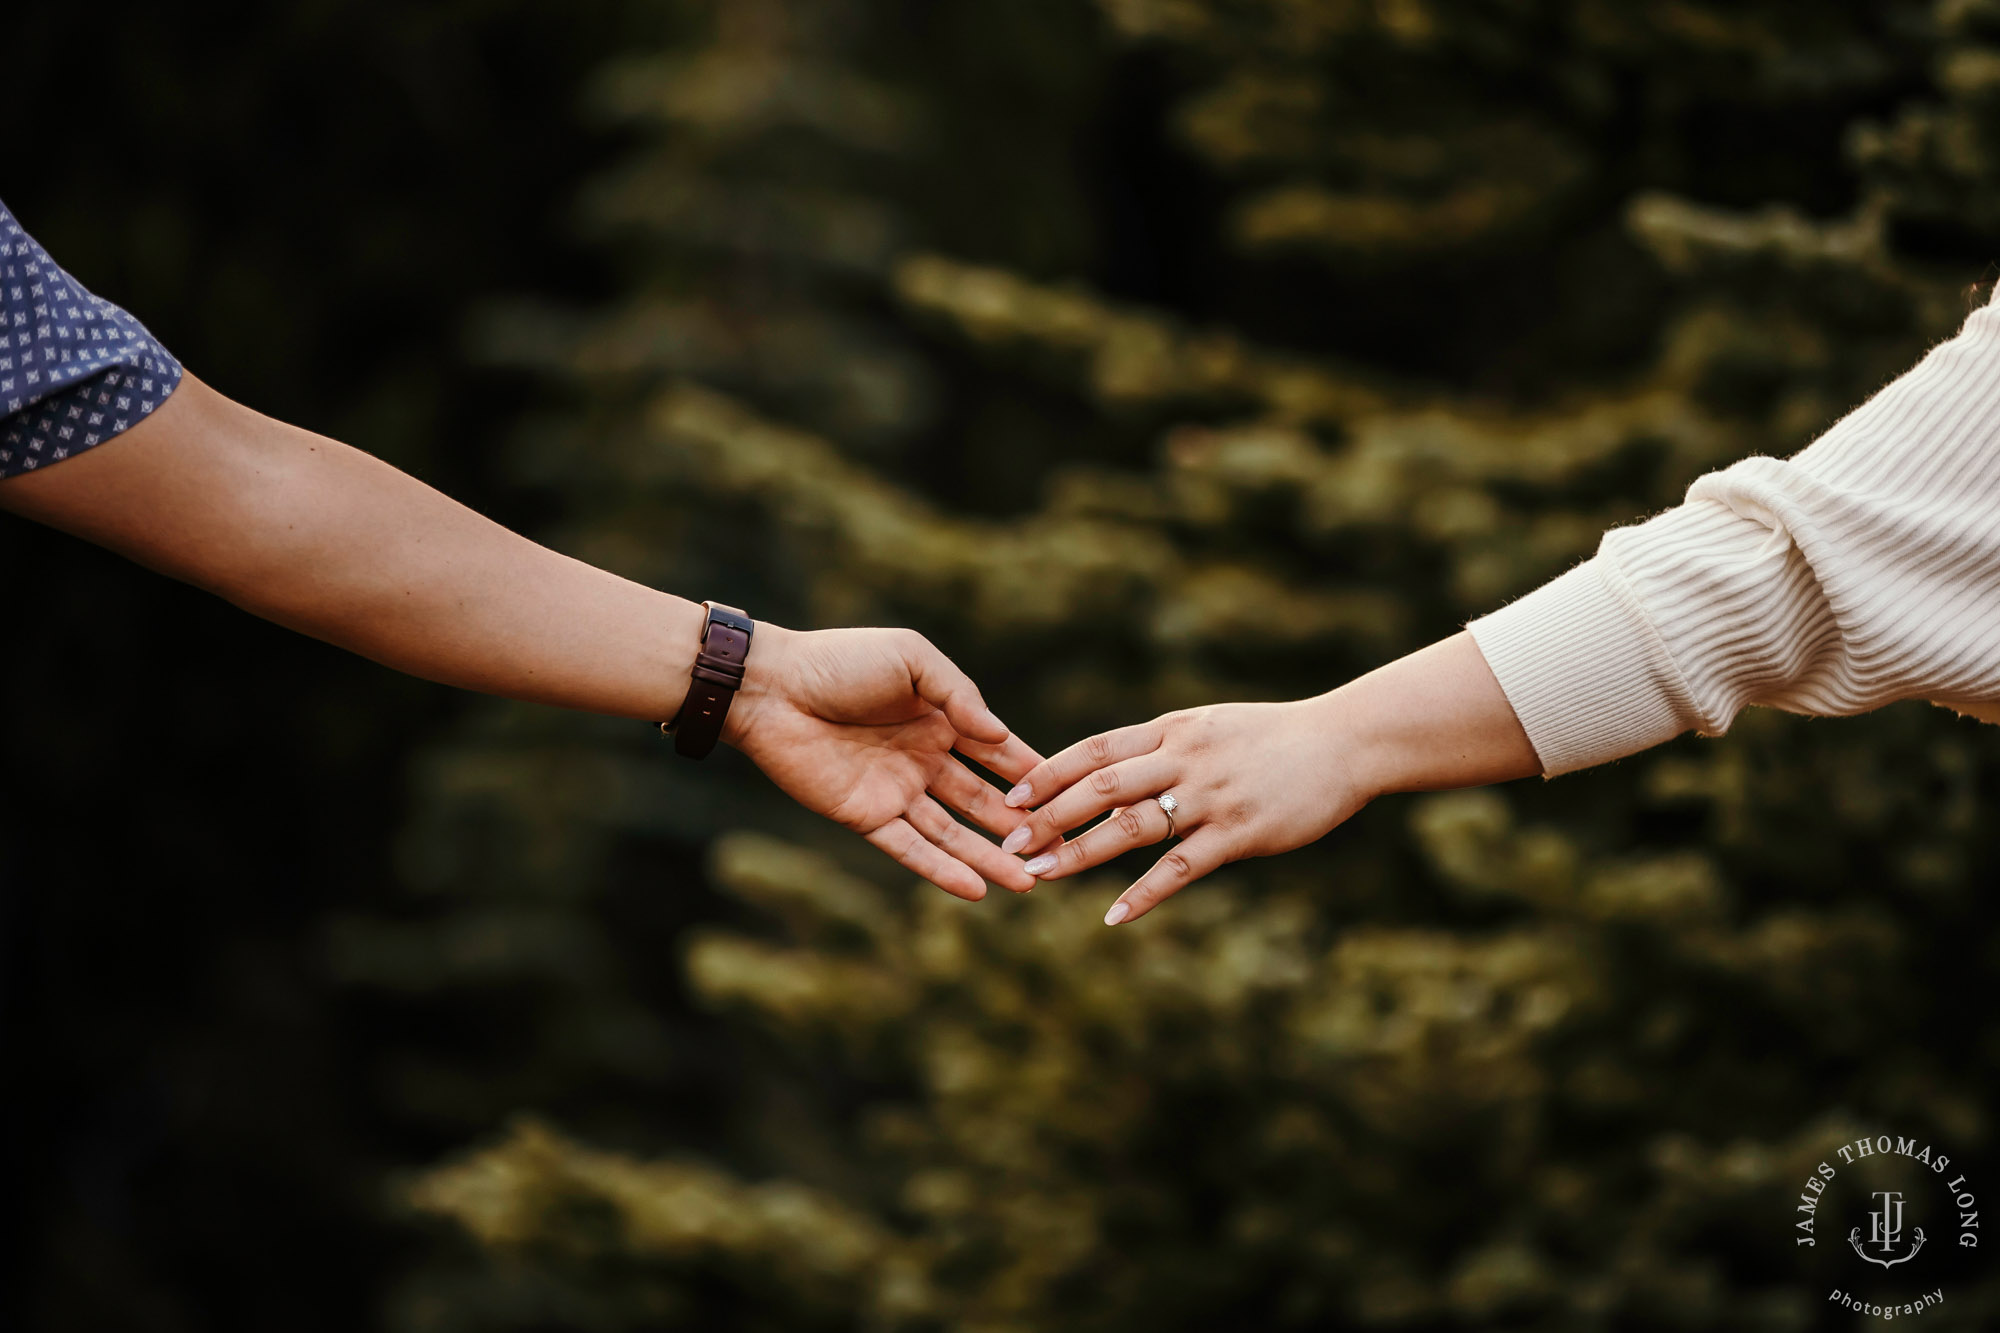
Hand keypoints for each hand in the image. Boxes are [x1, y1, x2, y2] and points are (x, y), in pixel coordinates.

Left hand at [723, 624, 1042, 899]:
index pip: (997, 753)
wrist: (770, 686)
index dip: (1032, 775)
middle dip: (1019, 826)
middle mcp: (924, 759)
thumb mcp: (911, 660)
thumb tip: (1001, 737)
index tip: (1074, 797)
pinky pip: (909, 848)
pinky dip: (941, 870)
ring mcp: (896, 790)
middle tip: (1060, 853)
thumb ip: (959, 695)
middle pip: (982, 800)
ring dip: (989, 858)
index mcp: (940, 718)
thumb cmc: (839, 660)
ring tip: (1028, 884)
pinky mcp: (865, 816)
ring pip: (952, 832)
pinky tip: (977, 890)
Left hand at [998, 634, 1541, 923]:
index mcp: (1173, 729)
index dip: (1049, 772)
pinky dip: (1144, 892)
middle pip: (1102, 785)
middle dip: (1051, 815)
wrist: (1344, 742)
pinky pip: (1182, 866)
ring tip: (1042, 876)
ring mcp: (1211, 795)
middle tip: (1011, 841)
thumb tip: (1107, 782)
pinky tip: (1114, 915)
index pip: (1095, 748)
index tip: (1012, 796)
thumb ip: (1161, 750)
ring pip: (1132, 825)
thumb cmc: (1274, 738)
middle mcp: (1184, 757)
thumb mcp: (1210, 728)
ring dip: (1082, 853)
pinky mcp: (1239, 832)